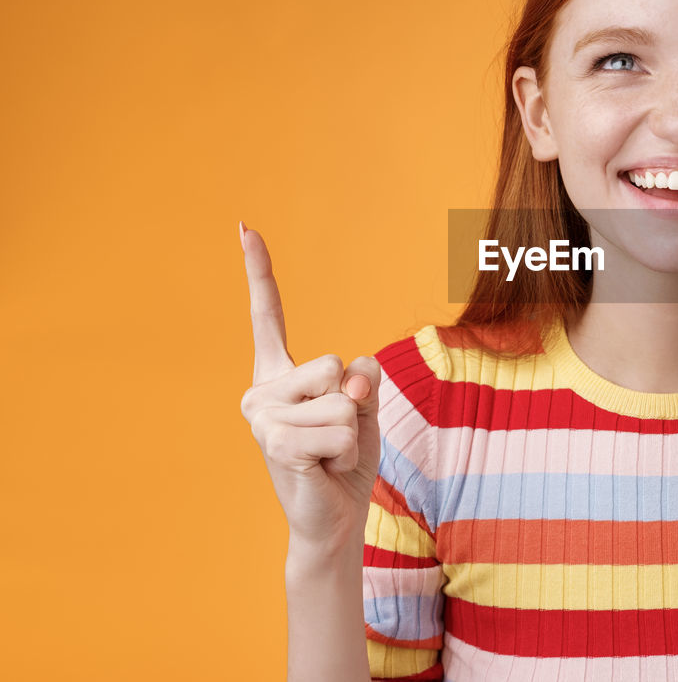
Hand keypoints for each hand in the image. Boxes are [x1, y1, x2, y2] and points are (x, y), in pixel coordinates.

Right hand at [238, 222, 382, 554]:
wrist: (332, 519)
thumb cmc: (344, 460)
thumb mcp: (364, 408)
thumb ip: (364, 380)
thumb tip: (353, 377)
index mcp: (279, 374)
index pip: (269, 314)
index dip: (259, 271)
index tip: (245, 227)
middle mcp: (260, 390)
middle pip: (334, 365)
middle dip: (352, 404)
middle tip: (333, 437)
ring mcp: (262, 417)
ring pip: (343, 401)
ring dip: (352, 434)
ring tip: (329, 456)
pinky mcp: (276, 444)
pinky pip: (343, 430)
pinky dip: (349, 453)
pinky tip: (325, 469)